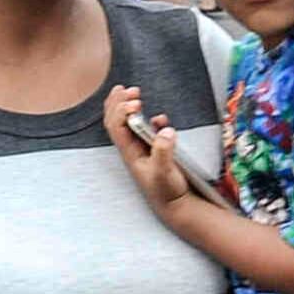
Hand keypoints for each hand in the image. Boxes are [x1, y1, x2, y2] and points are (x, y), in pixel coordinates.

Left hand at [99, 83, 193, 216]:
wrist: (177, 204)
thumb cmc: (167, 191)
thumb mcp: (164, 173)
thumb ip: (163, 152)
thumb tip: (165, 131)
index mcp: (129, 153)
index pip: (117, 127)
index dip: (121, 111)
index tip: (134, 102)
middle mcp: (132, 148)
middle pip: (116, 121)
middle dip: (118, 103)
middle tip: (126, 89)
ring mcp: (143, 148)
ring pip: (127, 123)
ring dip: (127, 106)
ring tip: (134, 93)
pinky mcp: (156, 149)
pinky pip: (148, 130)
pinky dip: (150, 119)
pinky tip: (159, 118)